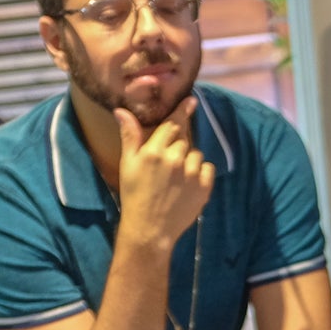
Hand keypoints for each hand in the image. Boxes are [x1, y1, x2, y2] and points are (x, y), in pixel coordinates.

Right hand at [115, 99, 213, 252]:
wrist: (150, 229)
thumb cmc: (134, 195)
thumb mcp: (128, 165)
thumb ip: (130, 136)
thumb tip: (122, 111)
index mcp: (154, 151)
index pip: (172, 124)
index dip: (182, 111)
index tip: (191, 100)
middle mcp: (175, 159)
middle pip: (183, 139)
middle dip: (177, 146)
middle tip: (167, 164)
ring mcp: (192, 173)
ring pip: (196, 154)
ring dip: (189, 160)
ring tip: (175, 177)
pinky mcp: (204, 187)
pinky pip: (208, 168)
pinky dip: (201, 173)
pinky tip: (188, 184)